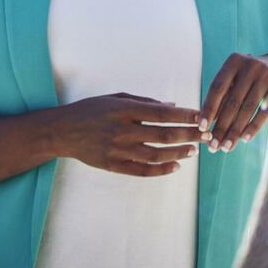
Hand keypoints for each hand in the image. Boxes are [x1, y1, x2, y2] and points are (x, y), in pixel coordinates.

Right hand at [57, 92, 206, 176]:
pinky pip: (142, 171)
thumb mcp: (117, 97)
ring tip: (194, 150)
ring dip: (178, 153)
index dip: (183, 115)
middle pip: (163, 134)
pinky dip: (161, 170)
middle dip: (188, 135)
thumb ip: (145, 102)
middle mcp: (122, 130)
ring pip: (155, 154)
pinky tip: (176, 166)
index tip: (201, 116)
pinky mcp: (113, 166)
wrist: (62, 131)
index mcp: (124, 110)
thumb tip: (173, 106)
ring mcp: (118, 150)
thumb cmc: (92, 110)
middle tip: (205, 135)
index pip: (161, 113)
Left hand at [200, 53, 267, 152]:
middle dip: (221, 126)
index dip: (208, 109)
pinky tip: (244, 139)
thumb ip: (222, 96)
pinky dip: (253, 127)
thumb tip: (205, 123)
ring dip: (235, 131)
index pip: (217, 88)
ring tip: (226, 147)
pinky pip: (264, 112)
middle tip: (213, 146)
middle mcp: (250, 65)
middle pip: (232, 101)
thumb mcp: (235, 79)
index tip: (201, 128)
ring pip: (247, 108)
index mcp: (234, 62)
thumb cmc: (250, 77)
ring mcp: (266, 75)